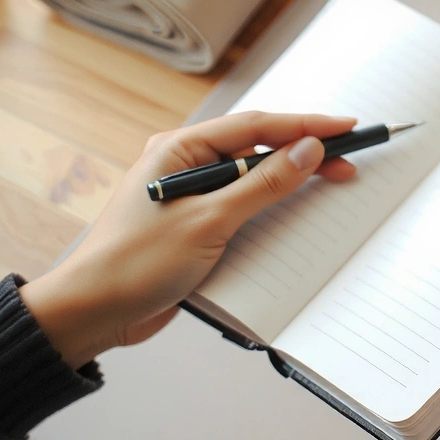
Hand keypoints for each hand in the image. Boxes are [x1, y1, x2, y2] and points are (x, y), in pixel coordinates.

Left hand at [19, 112, 356, 368]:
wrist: (92, 313)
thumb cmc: (134, 263)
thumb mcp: (209, 220)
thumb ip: (262, 184)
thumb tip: (307, 150)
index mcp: (180, 149)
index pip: (256, 127)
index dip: (305, 126)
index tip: (345, 128)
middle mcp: (185, 164)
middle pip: (257, 149)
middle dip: (303, 153)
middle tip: (347, 161)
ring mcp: (190, 195)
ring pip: (252, 178)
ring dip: (288, 181)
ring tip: (330, 183)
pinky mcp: (194, 225)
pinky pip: (241, 207)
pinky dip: (269, 209)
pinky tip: (293, 214)